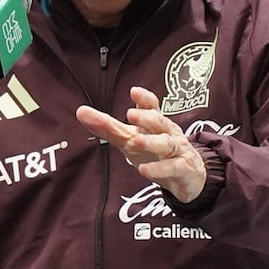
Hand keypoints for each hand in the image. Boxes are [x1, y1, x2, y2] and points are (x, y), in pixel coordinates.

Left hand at [75, 86, 206, 202]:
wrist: (188, 176)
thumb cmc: (156, 152)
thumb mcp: (130, 140)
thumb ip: (108, 127)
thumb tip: (81, 111)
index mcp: (156, 124)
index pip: (153, 107)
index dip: (145, 99)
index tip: (134, 91)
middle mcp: (168, 134)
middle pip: (160, 122)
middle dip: (147, 117)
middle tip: (130, 114)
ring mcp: (177, 151)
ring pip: (166, 143)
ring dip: (152, 142)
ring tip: (136, 141)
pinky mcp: (183, 169)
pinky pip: (172, 168)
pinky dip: (159, 169)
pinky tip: (144, 170)